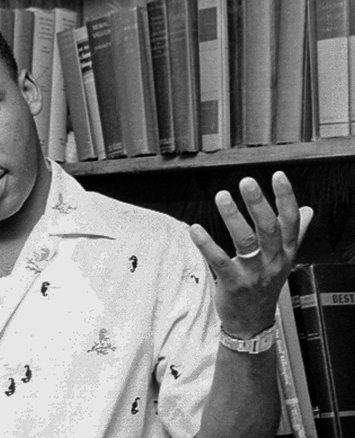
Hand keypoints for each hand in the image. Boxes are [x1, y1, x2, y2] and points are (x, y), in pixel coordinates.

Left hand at [189, 171, 313, 337]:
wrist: (252, 322)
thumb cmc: (264, 286)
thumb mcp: (283, 261)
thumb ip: (295, 234)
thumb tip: (308, 211)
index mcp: (285, 253)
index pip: (291, 221)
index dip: (285, 198)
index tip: (278, 176)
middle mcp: (273, 262)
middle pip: (269, 228)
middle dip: (258, 204)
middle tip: (246, 182)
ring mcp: (254, 274)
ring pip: (246, 242)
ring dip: (233, 217)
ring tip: (222, 196)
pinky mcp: (234, 284)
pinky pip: (220, 262)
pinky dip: (207, 244)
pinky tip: (195, 229)